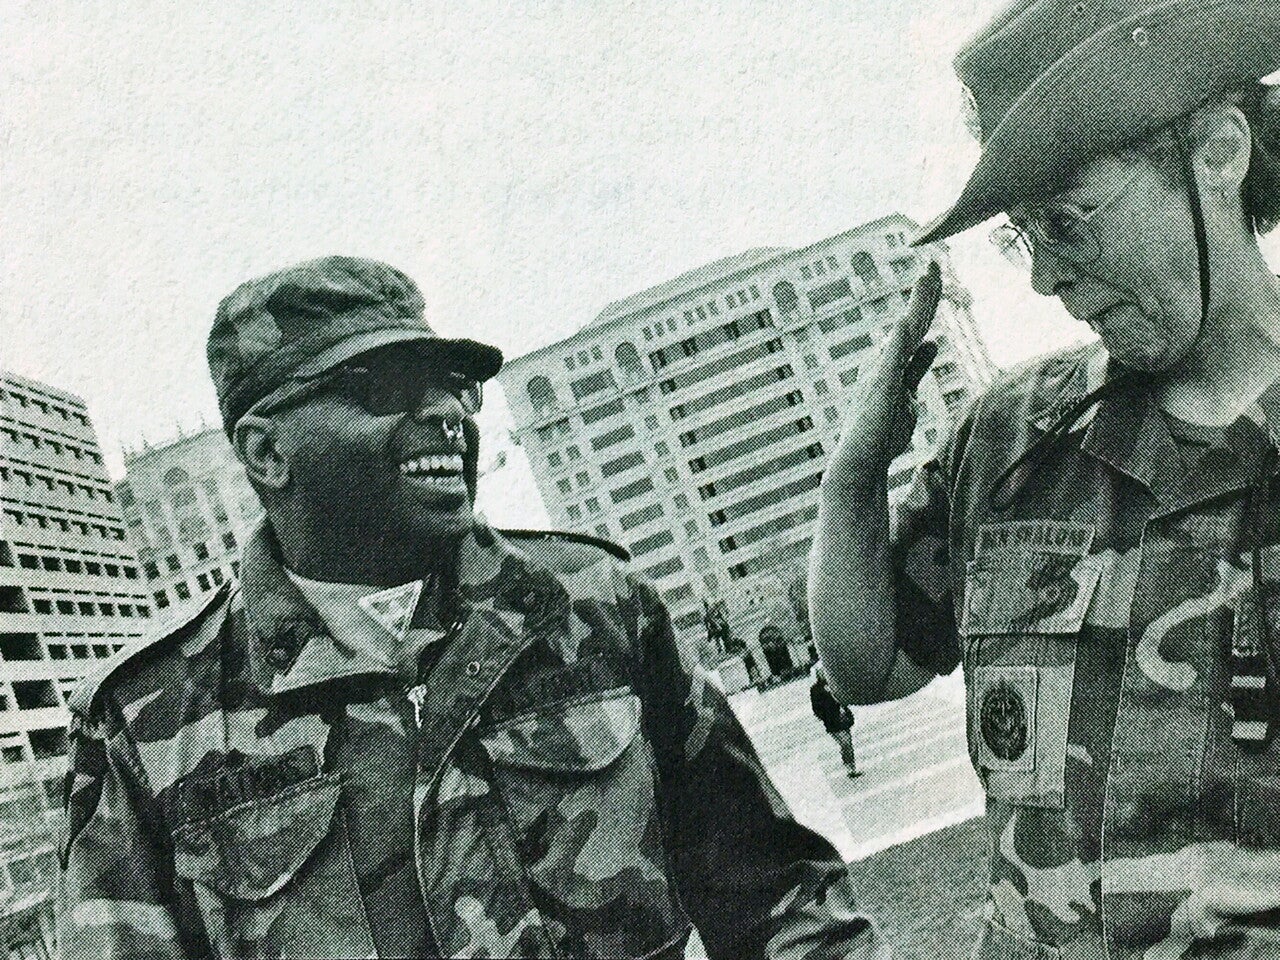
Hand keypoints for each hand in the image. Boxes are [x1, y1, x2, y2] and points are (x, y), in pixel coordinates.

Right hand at [830, 261, 942, 480]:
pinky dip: (898, 342)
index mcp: (892, 363)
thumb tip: (931, 342)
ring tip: (926, 279)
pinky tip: (906, 323)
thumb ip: (915, 368)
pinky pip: (891, 363)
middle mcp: (884, 362)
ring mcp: (880, 374)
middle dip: (923, 292)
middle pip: (911, 321)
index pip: (915, 326)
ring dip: (915, 305)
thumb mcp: (907, 394)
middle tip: (934, 263)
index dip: (925, 300)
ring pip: (904, 334)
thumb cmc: (881, 433)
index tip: (935, 273)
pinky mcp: (880, 392)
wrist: (859, 463)